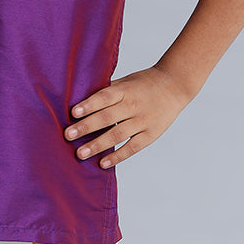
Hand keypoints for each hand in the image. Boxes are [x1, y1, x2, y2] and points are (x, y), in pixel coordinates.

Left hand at [64, 66, 194, 168]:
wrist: (175, 85)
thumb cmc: (144, 82)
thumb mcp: (126, 80)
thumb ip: (107, 90)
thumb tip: (80, 98)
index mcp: (125, 90)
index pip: (104, 97)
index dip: (89, 105)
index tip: (73, 113)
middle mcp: (133, 105)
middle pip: (107, 118)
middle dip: (86, 127)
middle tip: (68, 136)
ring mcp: (143, 121)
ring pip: (117, 135)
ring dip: (97, 145)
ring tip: (80, 153)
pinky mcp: (151, 134)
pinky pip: (132, 147)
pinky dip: (117, 156)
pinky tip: (102, 163)